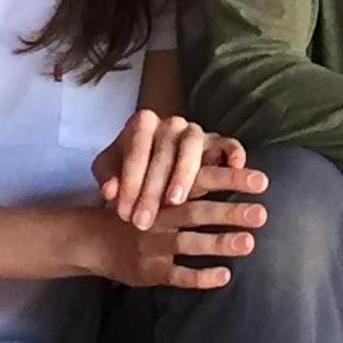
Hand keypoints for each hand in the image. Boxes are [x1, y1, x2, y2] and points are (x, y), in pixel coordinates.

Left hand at [97, 110, 250, 229]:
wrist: (152, 166)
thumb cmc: (130, 169)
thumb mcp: (111, 170)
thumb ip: (107, 177)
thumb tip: (110, 191)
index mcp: (143, 123)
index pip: (136, 149)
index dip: (130, 182)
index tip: (124, 213)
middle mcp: (171, 123)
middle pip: (163, 150)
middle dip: (152, 187)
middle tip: (144, 220)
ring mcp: (196, 131)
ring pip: (192, 145)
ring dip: (183, 174)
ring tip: (176, 201)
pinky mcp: (217, 143)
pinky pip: (229, 143)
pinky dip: (233, 152)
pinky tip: (234, 167)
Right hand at [100, 183, 267, 290]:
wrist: (95, 239)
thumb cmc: (141, 208)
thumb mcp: (159, 186)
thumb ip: (193, 176)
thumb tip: (236, 158)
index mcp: (166, 192)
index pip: (201, 180)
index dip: (230, 178)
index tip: (262, 180)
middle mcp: (160, 215)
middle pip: (198, 211)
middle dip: (231, 212)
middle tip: (262, 213)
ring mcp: (154, 244)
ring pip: (189, 242)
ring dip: (219, 243)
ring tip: (249, 243)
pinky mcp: (150, 270)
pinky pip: (177, 275)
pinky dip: (200, 277)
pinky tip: (224, 276)